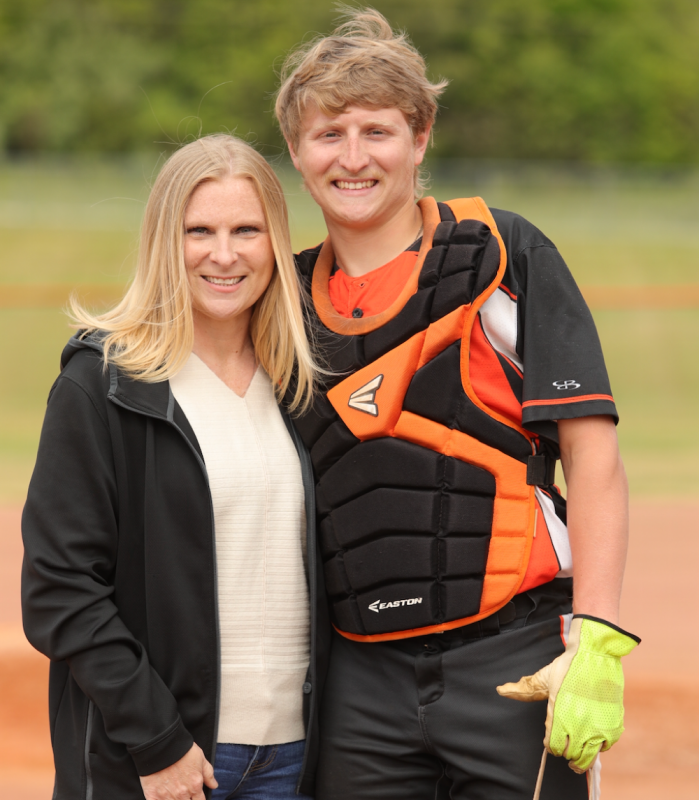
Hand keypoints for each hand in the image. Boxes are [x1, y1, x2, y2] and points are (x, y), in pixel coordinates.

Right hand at [140, 743, 217, 799]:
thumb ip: (208, 774)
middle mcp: (182, 793)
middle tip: (183, 792)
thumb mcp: (200, 758)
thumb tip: (214, 785)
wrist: (161, 745)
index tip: (195, 796)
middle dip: (186, 799)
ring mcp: (167, 796)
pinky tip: (162, 796)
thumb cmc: (181, 750)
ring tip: (173, 791)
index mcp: (195, 785)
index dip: (198, 799)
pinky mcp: (153, 796)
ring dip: (175, 799)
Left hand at [496, 615, 638, 772]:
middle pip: (570, 755)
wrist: (596, 654)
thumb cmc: (569, 664)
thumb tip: (500, 690)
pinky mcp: (613, 726)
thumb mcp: (545, 676)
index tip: (551, 744)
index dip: (550, 747)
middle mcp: (577, 725)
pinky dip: (598, 748)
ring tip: (577, 759)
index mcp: (558, 714)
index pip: (552, 745)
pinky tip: (594, 741)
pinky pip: (604, 747)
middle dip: (565, 753)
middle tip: (564, 750)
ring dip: (581, 758)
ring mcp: (596, 727)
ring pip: (587, 757)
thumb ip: (524, 688)